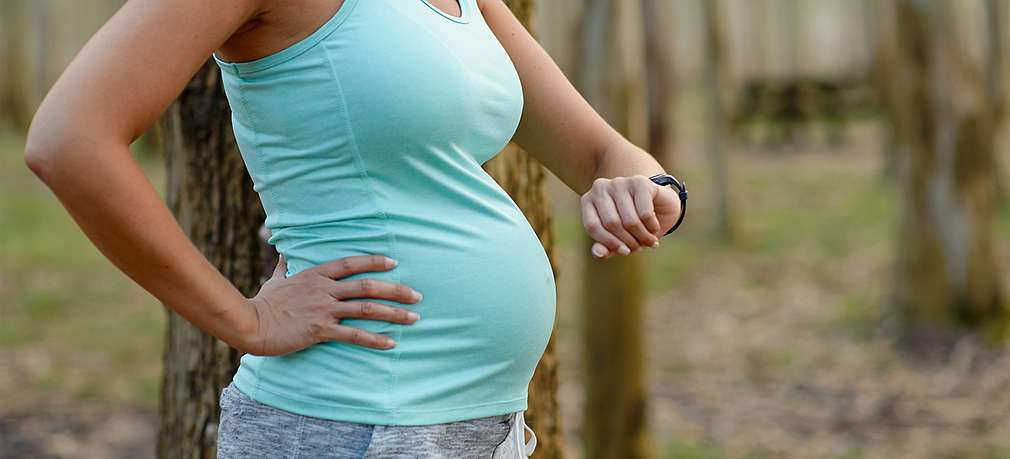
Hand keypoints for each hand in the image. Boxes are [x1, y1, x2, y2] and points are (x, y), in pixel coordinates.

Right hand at [235, 254, 421, 355]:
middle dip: (397, 290)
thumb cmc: (263, 303)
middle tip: (418, 296)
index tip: (394, 262)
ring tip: (414, 318)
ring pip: (367, 309)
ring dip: (394, 313)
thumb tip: (284, 251)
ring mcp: (323, 309)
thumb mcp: (277, 279)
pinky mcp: (320, 330)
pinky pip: (354, 334)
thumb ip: (286, 266)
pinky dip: (376, 339)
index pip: (351, 264)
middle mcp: (324, 289)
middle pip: (368, 285)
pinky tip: (392, 343)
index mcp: (316, 274)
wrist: (250, 323)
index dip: (374, 261)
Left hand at [580, 175, 681, 260]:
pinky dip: (652, 226)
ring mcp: (619, 182)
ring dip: (643, 237)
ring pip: (630, 220)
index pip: (592, 226)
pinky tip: (654, 228)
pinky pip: (645, 213)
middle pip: (611, 223)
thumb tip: (599, 254)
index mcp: (588, 200)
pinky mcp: (639, 182)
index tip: (624, 252)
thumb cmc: (632, 223)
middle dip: (628, 241)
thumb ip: (605, 247)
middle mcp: (600, 188)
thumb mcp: (617, 238)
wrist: (659, 206)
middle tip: (639, 248)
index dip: (609, 243)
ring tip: (650, 242)